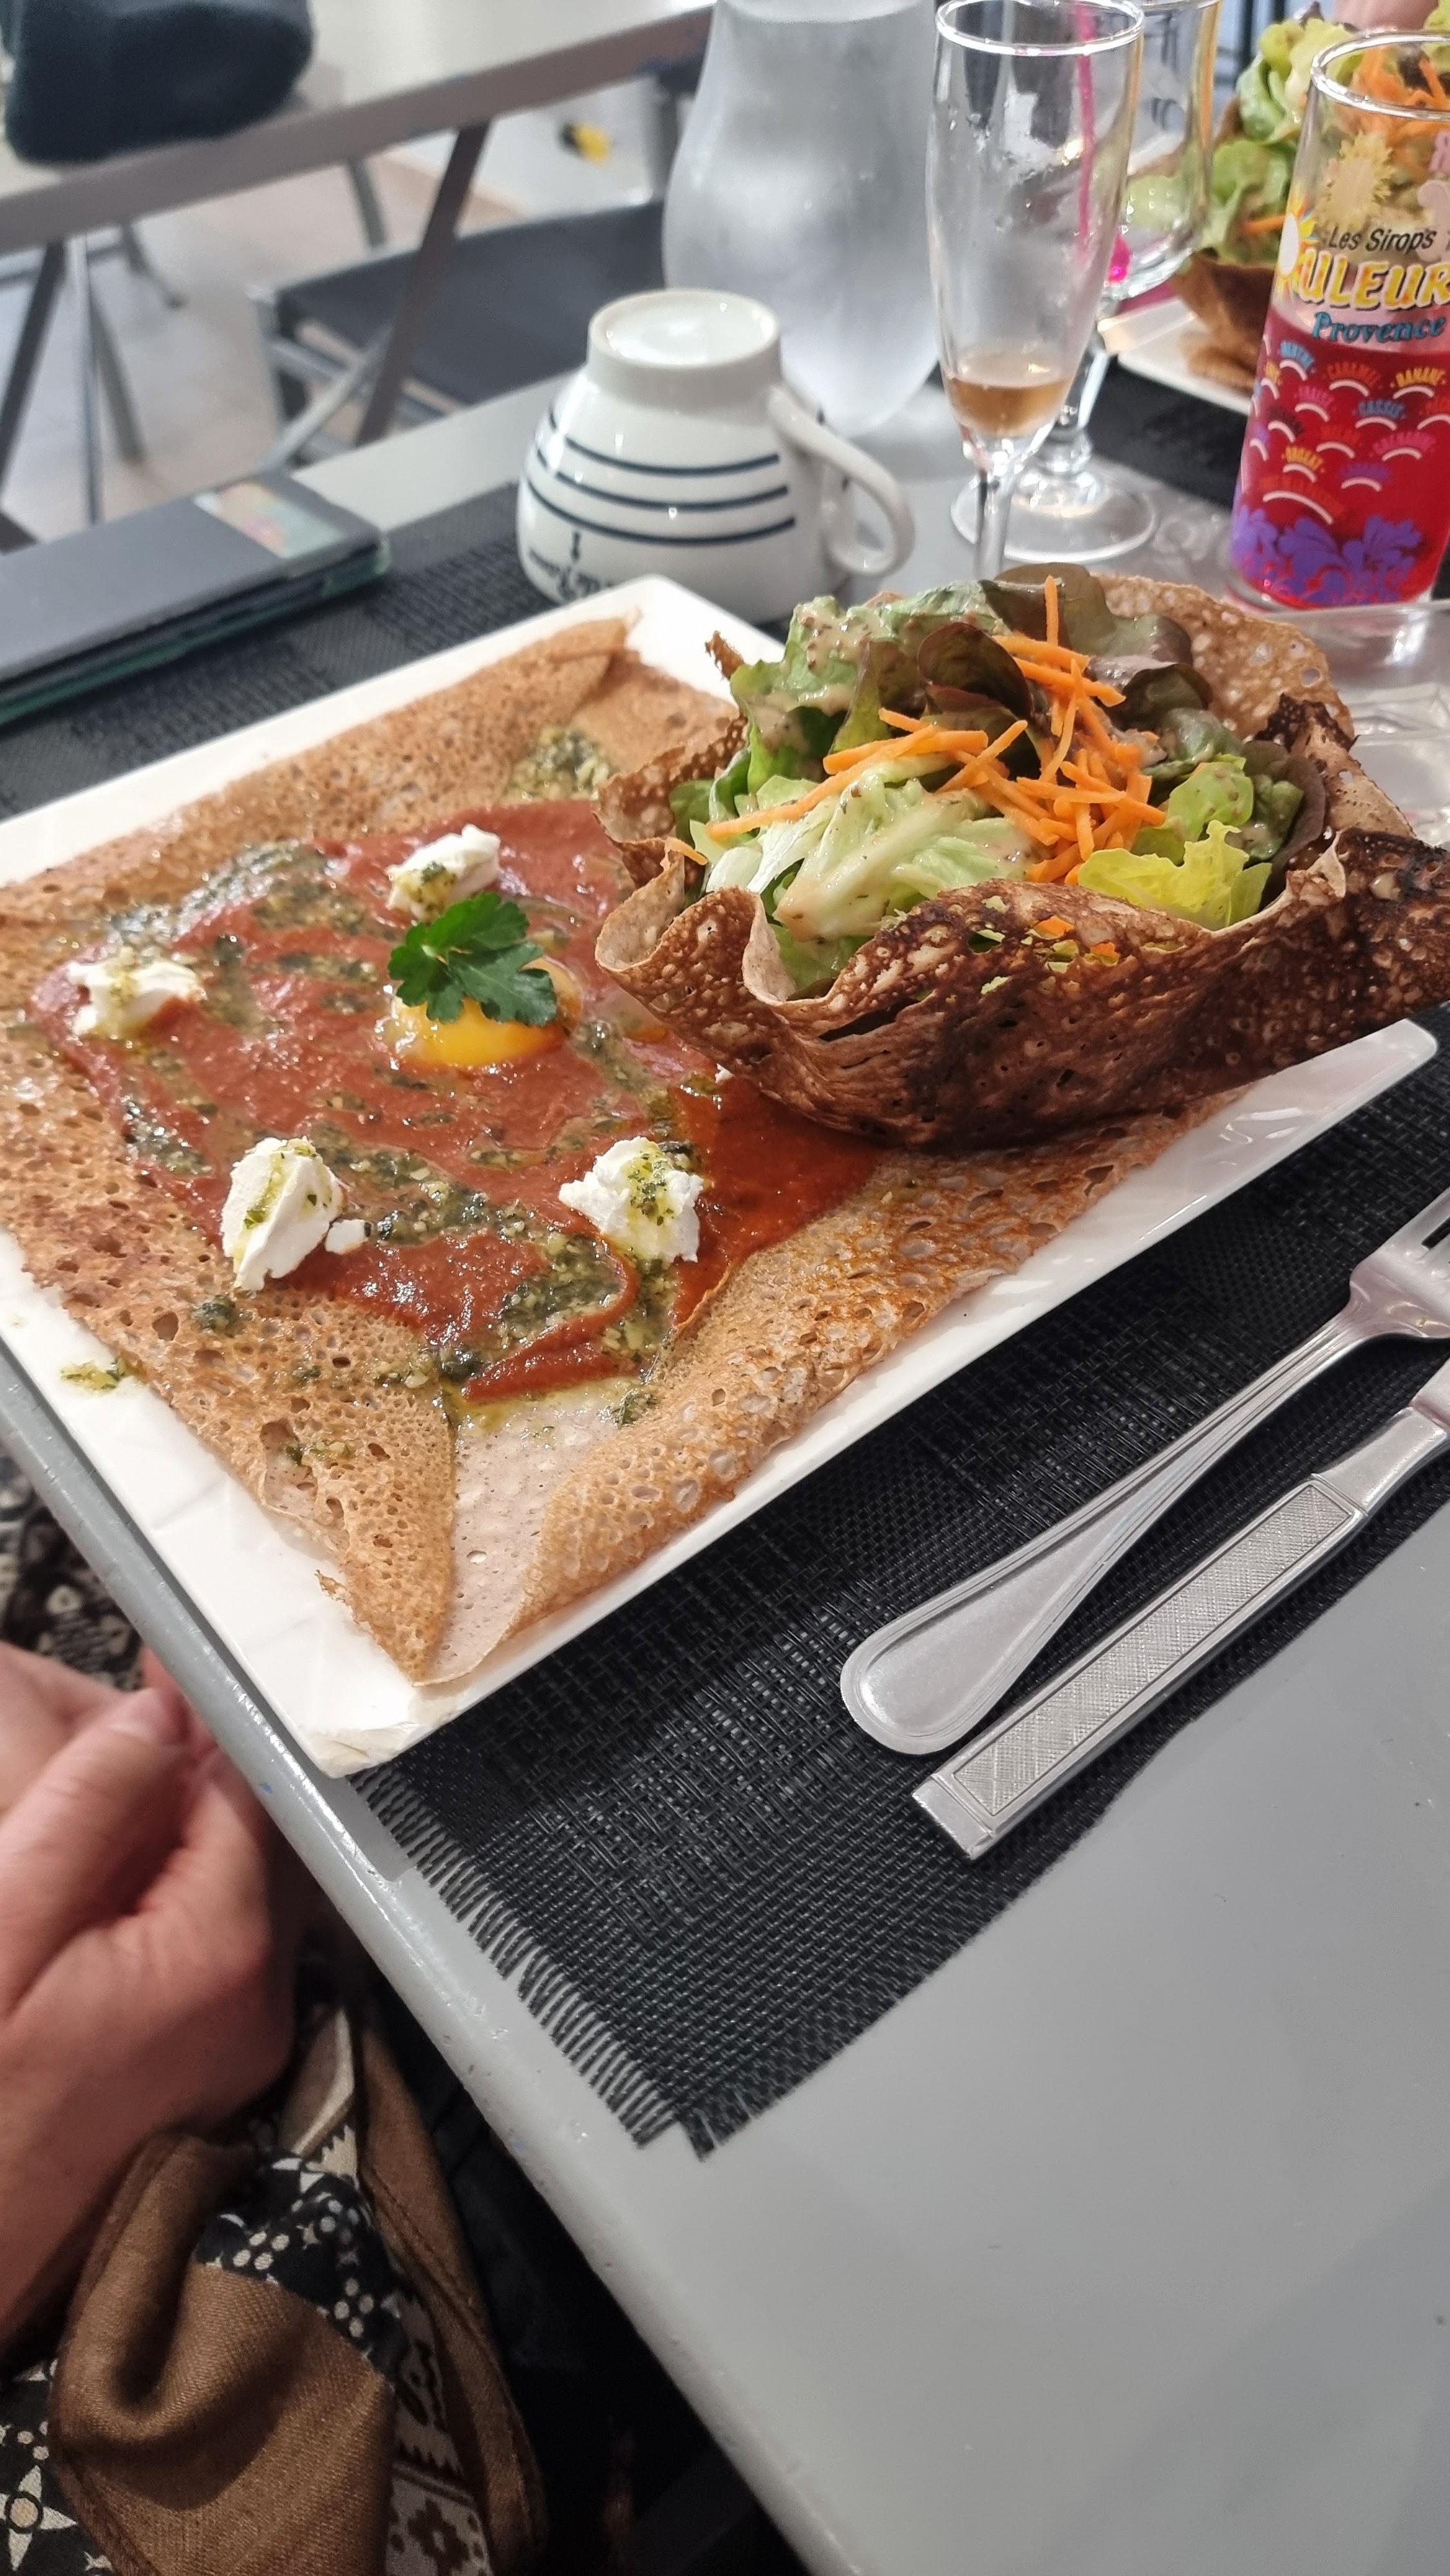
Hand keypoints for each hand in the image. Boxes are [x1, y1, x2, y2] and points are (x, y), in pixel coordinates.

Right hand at [0, 1684, 302, 2347]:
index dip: (201, 1717)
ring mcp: (234, 2047)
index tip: (161, 1668)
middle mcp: (255, 2000)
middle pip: (249, 1840)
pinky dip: (168, 1901)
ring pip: (230, 1894)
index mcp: (221, 1950)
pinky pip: (205, 1954)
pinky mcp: (201, 2078)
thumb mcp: (6, 1928)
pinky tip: (103, 1890)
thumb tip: (154, 1714)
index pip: (246, 1790)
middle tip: (132, 1715)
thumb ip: (88, 1810)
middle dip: (192, 1771)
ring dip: (177, 1836)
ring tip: (110, 1789)